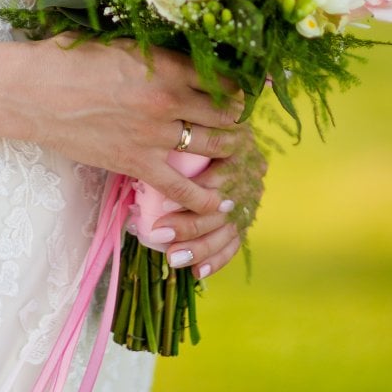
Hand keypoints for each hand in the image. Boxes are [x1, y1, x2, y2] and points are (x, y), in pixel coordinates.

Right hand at [20, 35, 248, 219]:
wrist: (32, 93)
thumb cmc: (68, 59)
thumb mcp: (120, 43)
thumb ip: (155, 52)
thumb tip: (180, 54)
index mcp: (166, 65)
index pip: (221, 77)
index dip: (237, 85)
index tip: (242, 89)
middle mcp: (168, 100)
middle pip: (225, 112)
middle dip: (237, 117)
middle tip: (240, 119)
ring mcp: (155, 135)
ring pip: (212, 146)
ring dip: (229, 148)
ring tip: (235, 148)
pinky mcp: (138, 163)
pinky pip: (182, 187)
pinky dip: (204, 196)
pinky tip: (221, 200)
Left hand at [152, 120, 267, 279]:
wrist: (231, 128)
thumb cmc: (195, 122)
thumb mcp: (192, 119)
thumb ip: (179, 132)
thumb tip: (140, 144)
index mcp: (237, 146)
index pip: (221, 174)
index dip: (197, 191)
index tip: (165, 204)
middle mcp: (249, 174)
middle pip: (223, 207)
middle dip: (190, 225)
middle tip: (159, 234)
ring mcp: (251, 198)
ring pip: (228, 230)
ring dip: (200, 247)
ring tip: (173, 258)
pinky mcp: (247, 216)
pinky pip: (235, 242)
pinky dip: (217, 259)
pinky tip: (198, 272)